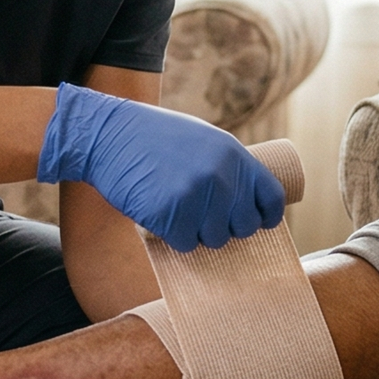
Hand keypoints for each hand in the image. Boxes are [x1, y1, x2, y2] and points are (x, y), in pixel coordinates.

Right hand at [37, 84, 284, 250]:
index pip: (271, 198)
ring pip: (214, 240)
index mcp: (233, 154)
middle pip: (244, 226)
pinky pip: (185, 244)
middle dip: (226, 228)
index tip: (257, 223)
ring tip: (179, 213)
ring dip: (198, 234)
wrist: (108, 134)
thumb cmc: (153, 137)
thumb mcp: (201, 139)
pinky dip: (174, 237)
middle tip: (204, 218)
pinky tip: (162, 217)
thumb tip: (245, 204)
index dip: (266, 216)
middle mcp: (221, 175)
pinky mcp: (170, 214)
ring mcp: (196, 195)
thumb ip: (226, 166)